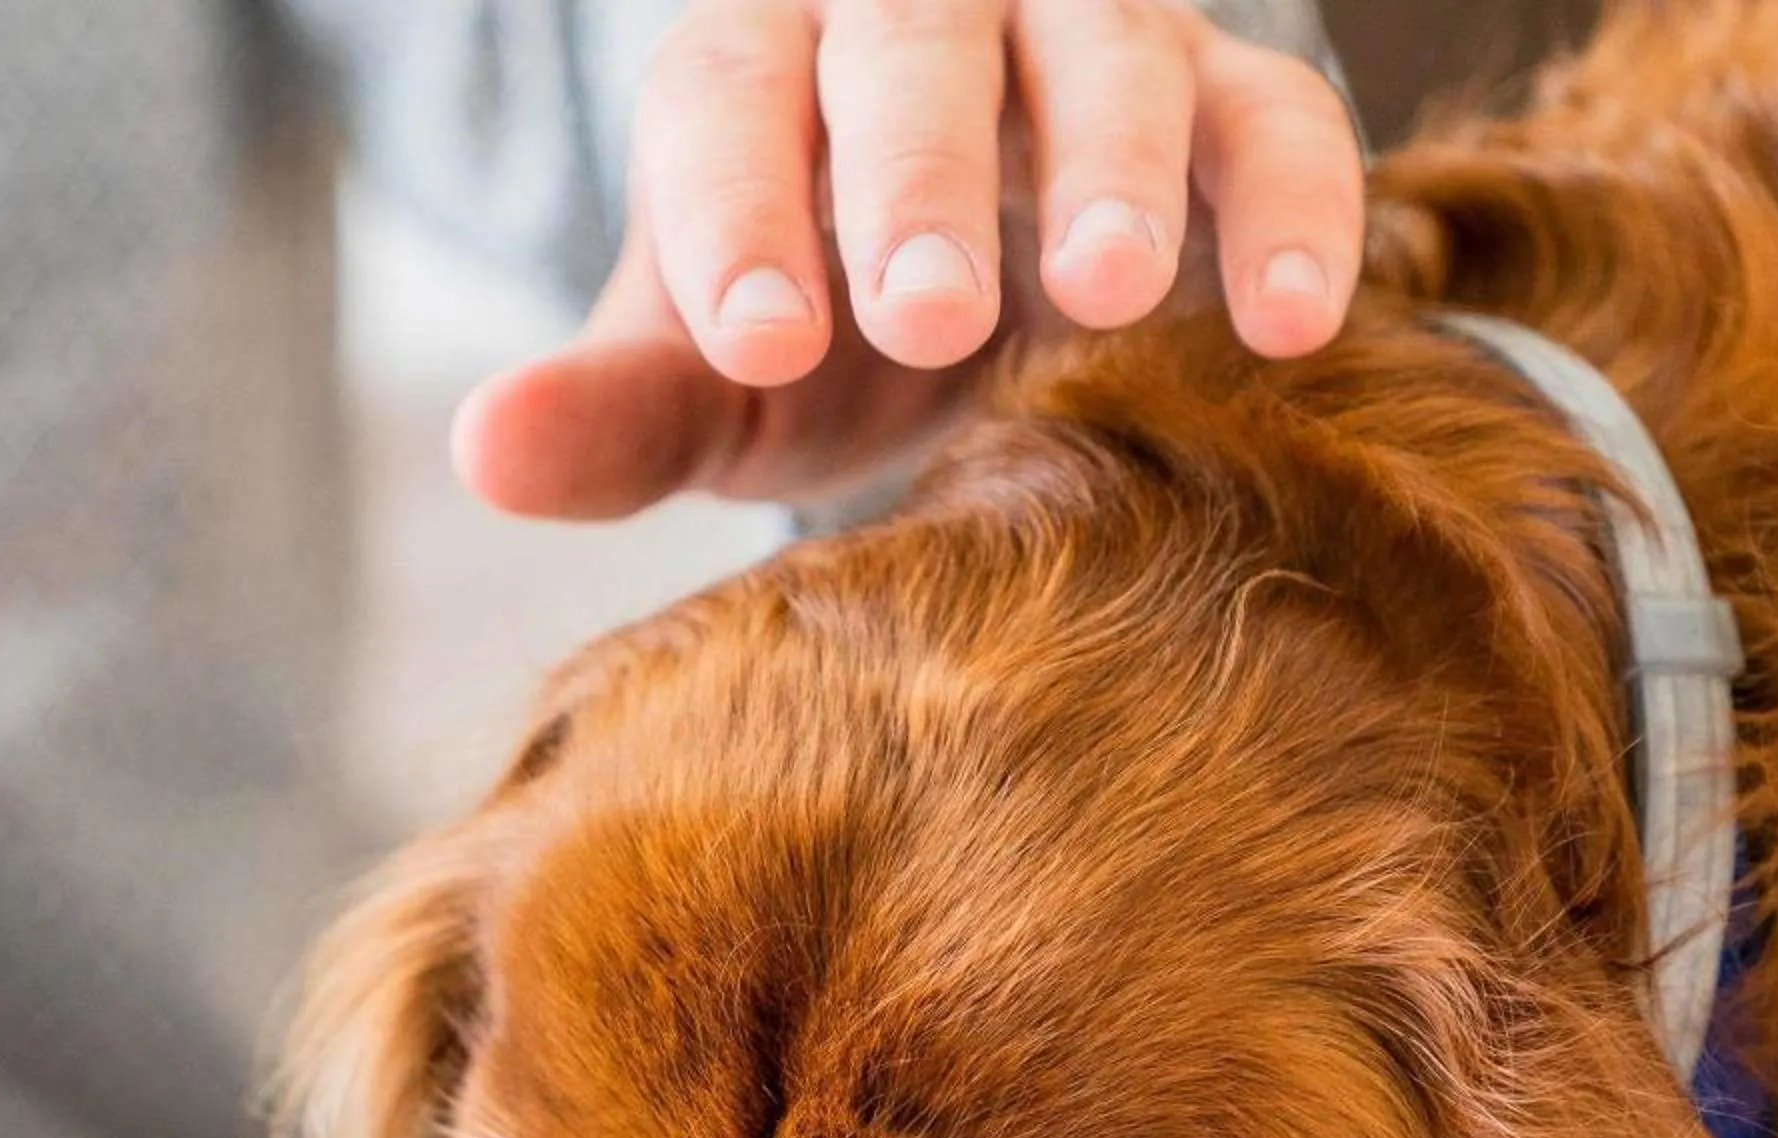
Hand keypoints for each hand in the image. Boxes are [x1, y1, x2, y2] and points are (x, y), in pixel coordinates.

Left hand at [453, 0, 1364, 520]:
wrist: (976, 297)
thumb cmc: (818, 322)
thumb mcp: (710, 375)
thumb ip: (616, 410)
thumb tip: (484, 454)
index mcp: (760, 66)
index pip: (730, 101)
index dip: (741, 212)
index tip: (755, 339)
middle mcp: (923, 19)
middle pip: (916, 48)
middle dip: (917, 173)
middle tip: (922, 312)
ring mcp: (1085, 45)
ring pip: (1107, 55)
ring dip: (1109, 166)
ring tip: (1101, 291)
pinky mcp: (1227, 104)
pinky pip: (1276, 124)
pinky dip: (1292, 210)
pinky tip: (1293, 325)